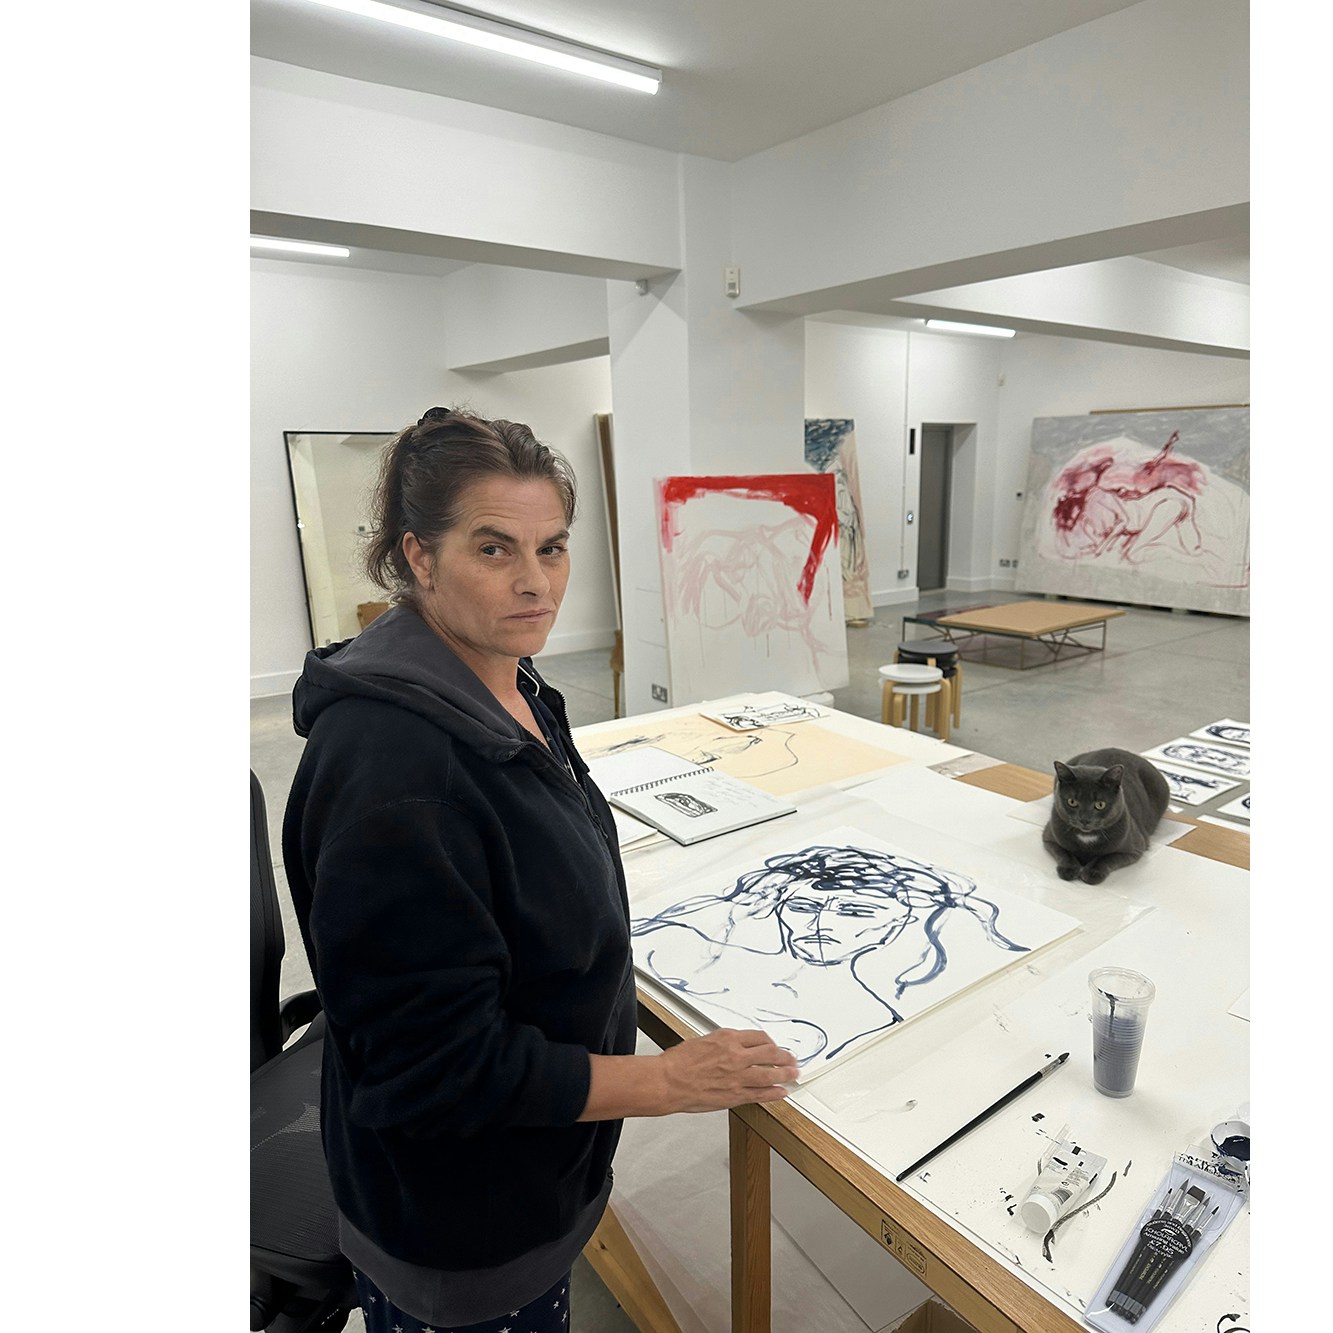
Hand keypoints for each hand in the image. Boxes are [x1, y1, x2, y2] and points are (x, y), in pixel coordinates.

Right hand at [659, 1028, 798, 1112]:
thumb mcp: (704, 1041)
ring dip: (785, 1074)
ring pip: (770, 1073)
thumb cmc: (679, 1062)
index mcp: (727, 1038)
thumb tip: (735, 1046)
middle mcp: (736, 1055)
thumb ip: (723, 1043)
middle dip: (784, 1056)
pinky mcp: (735, 1095)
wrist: (668, 1081)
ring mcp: (737, 1076)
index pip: (759, 1037)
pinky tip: (781, 1092)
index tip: (773, 1046)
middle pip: (770, 1053)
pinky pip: (760, 1094)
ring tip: (793, 1074)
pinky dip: (774, 1093)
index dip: (771, 1042)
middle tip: (791, 1059)